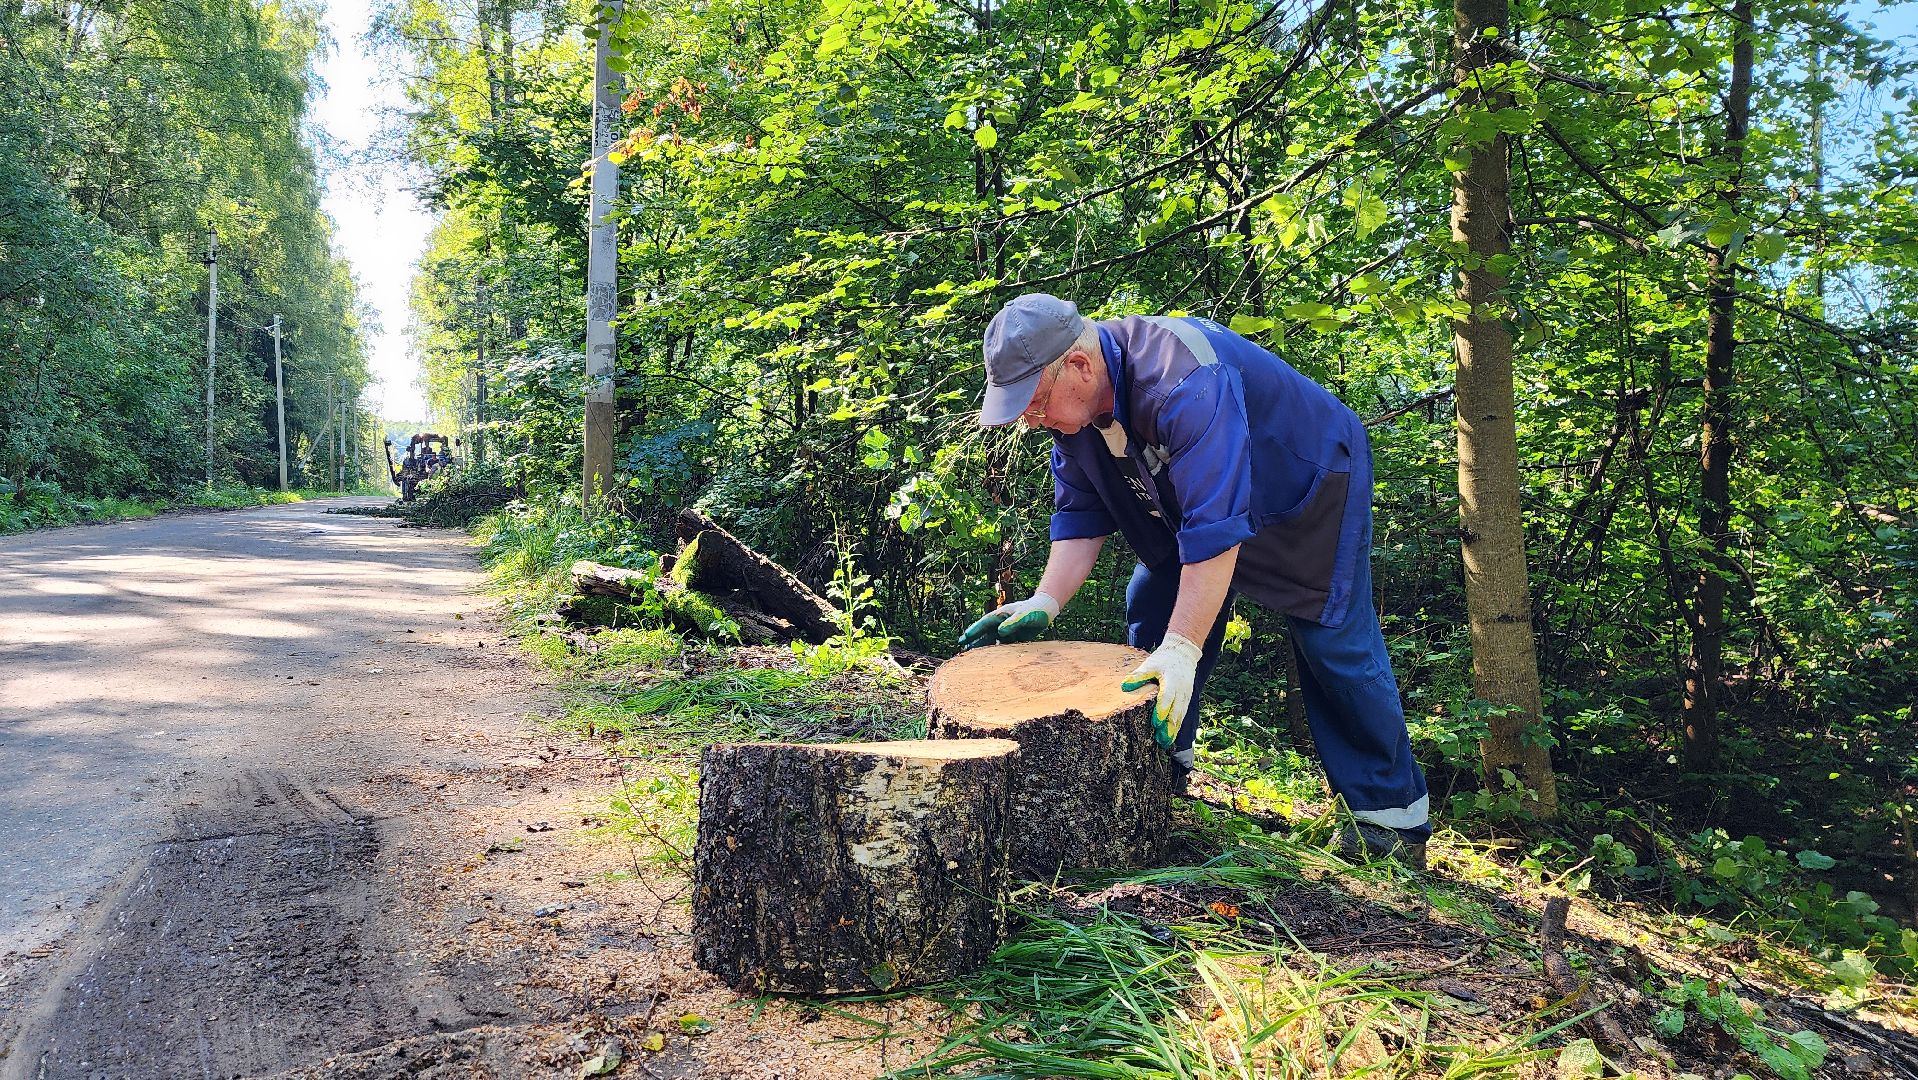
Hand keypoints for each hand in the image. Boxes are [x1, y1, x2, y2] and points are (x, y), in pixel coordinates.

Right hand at [958, 593, 1060, 650]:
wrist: (1046, 610)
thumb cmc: (1034, 610)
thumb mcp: (1023, 616)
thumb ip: (1012, 623)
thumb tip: (1000, 632)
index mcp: (1000, 615)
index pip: (983, 624)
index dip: (973, 632)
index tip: (963, 639)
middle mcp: (1001, 623)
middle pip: (985, 633)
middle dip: (974, 640)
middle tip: (962, 649)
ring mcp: (1007, 630)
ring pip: (992, 640)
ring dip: (983, 647)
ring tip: (973, 655)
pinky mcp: (1014, 636)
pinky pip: (1003, 645)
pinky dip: (997, 651)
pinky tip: (992, 659)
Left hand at [1121, 632, 1202, 747]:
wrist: (1183, 653)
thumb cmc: (1164, 659)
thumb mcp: (1150, 664)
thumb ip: (1139, 675)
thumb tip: (1124, 686)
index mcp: (1172, 681)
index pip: (1167, 698)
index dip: (1162, 710)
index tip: (1156, 722)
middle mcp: (1181, 691)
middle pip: (1176, 711)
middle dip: (1169, 726)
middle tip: (1161, 740)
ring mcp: (1185, 696)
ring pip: (1180, 716)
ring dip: (1173, 729)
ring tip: (1165, 742)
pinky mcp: (1186, 699)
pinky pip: (1182, 714)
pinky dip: (1177, 725)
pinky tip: (1170, 735)